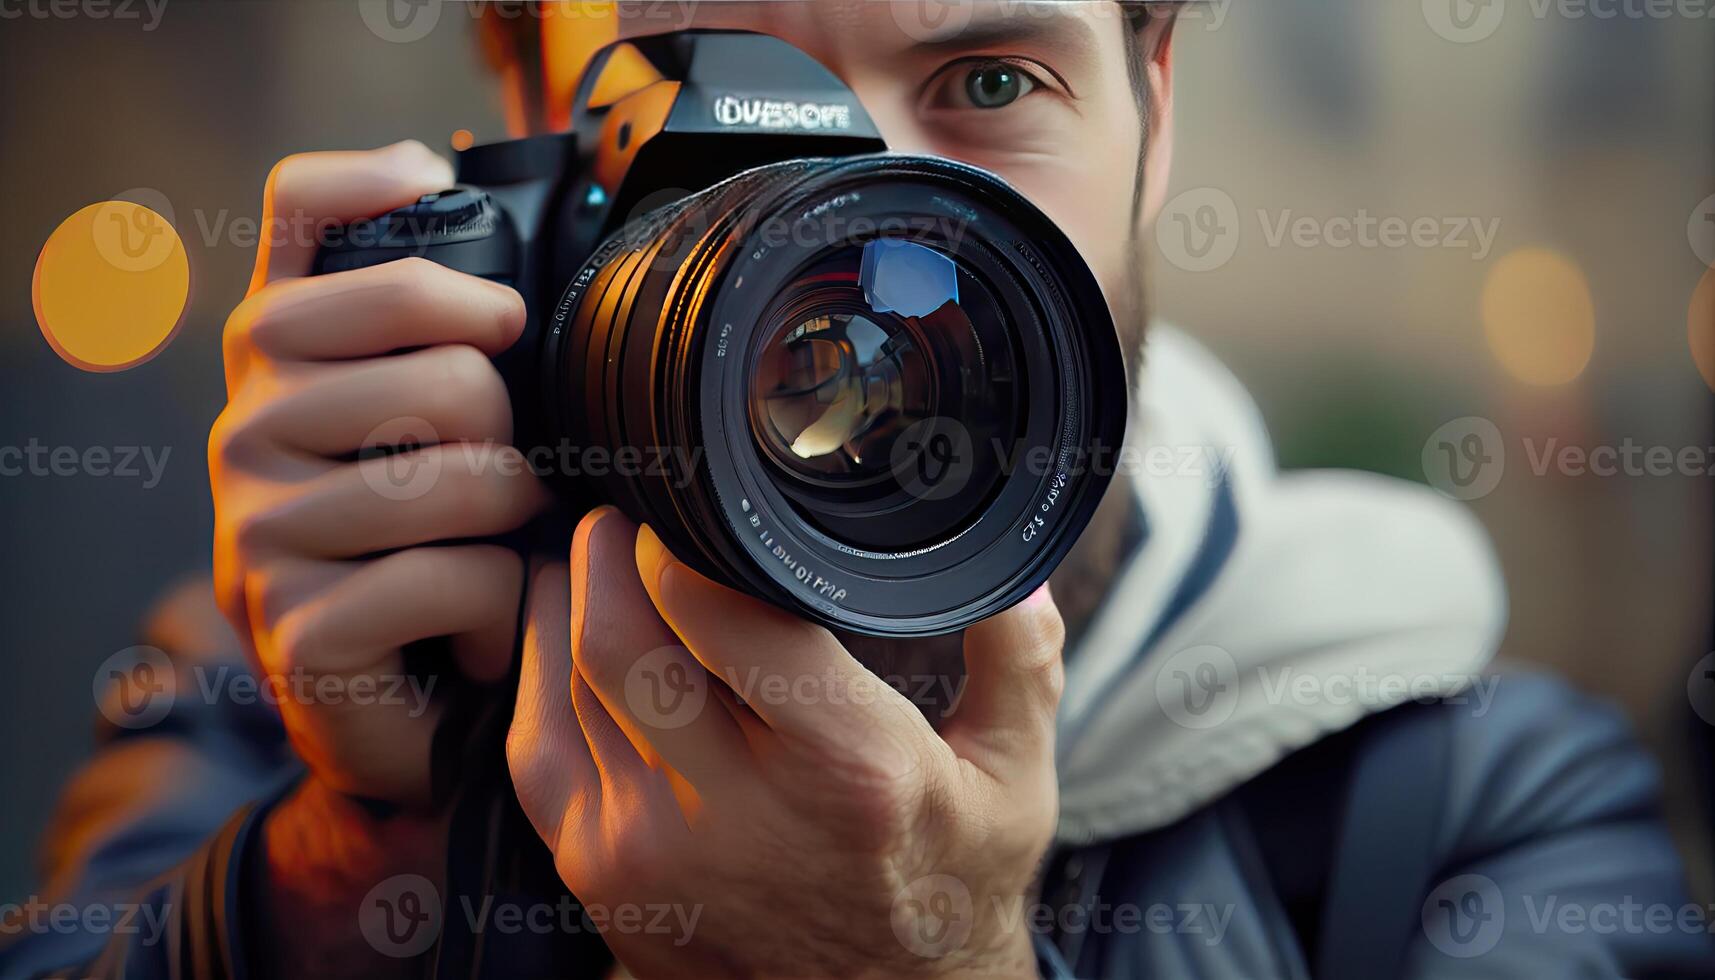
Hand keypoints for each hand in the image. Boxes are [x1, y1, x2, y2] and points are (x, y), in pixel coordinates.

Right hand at [210, 141, 546, 974]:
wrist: (402, 705)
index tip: (488, 297)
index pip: (303, 205)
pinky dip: (498, 611)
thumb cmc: (435, 540)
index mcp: (280, 351)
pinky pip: (458, 576)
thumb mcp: (433, 422)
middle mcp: (247, 420)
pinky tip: (473, 630)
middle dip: (518, 438)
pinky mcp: (295, 620)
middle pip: (452, 366)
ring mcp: (258, 522)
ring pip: (466, 478)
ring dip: (518, 531)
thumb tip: (439, 168)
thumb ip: (433, 319)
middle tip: (502, 492)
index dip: (395, 195)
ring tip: (491, 559)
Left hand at [508, 508, 1063, 977]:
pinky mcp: (601, 877)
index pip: (721, 617)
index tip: (691, 505)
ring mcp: (653, 853)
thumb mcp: (1017, 782)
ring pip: (566, 682)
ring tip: (602, 556)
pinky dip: (539, 672)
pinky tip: (563, 630)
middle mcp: (737, 815)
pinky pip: (537, 745)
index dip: (686, 540)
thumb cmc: (948, 891)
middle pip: (620, 638)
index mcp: (849, 770)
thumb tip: (1018, 570)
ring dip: (572, 599)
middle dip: (612, 550)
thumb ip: (1020, 664)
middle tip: (632, 511)